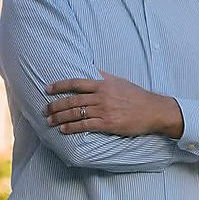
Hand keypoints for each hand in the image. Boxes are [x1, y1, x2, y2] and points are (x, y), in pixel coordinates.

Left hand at [45, 71, 182, 136]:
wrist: (154, 110)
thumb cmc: (137, 96)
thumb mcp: (120, 81)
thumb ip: (104, 76)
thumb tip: (92, 69)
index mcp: (103, 84)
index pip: (76, 83)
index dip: (60, 86)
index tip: (47, 89)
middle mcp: (102, 96)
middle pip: (72, 100)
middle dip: (56, 105)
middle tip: (44, 110)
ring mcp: (104, 110)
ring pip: (76, 113)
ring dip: (60, 117)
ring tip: (49, 121)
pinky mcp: (108, 124)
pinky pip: (85, 126)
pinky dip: (72, 127)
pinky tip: (63, 129)